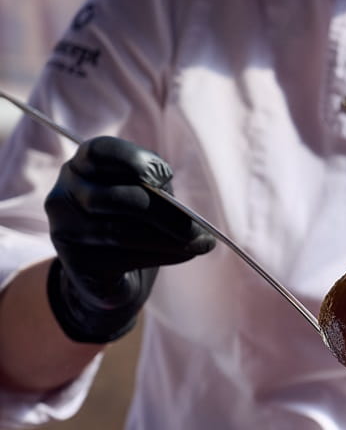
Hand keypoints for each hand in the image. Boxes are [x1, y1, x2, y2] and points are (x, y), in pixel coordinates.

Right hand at [44, 136, 214, 342]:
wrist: (110, 278)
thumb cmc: (133, 226)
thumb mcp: (147, 197)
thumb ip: (159, 193)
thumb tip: (184, 213)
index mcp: (81, 167)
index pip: (100, 152)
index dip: (134, 160)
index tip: (166, 176)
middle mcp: (64, 194)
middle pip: (117, 199)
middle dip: (164, 213)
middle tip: (197, 228)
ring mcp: (64, 230)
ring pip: (121, 233)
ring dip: (168, 240)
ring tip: (198, 243)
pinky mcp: (75, 264)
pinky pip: (122, 258)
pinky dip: (161, 256)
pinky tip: (183, 255)